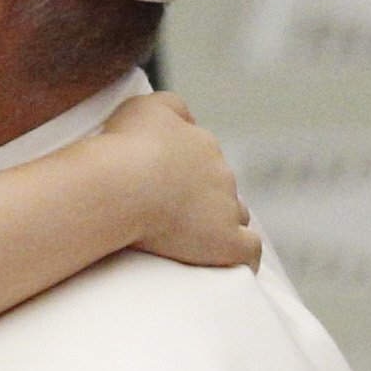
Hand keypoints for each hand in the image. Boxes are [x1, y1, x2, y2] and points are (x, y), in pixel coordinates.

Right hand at [100, 93, 261, 269]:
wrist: (123, 186)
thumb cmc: (124, 148)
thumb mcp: (143, 107)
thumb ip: (170, 106)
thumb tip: (185, 118)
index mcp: (201, 143)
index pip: (205, 156)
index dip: (187, 171)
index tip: (164, 184)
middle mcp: (220, 172)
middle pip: (220, 186)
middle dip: (202, 198)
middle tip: (167, 214)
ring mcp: (226, 208)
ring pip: (234, 215)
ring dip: (219, 224)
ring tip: (192, 240)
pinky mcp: (226, 242)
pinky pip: (247, 251)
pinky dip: (241, 256)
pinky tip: (230, 264)